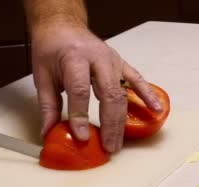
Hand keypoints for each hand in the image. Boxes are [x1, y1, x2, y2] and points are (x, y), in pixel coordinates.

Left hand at [30, 24, 162, 152]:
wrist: (63, 26)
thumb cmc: (51, 50)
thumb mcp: (42, 75)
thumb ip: (48, 106)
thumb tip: (49, 134)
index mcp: (74, 58)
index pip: (80, 90)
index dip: (81, 115)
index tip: (82, 137)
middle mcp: (98, 59)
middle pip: (108, 94)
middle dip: (110, 124)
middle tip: (108, 147)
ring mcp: (113, 61)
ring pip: (122, 93)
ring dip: (122, 121)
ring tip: (118, 143)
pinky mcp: (122, 64)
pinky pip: (137, 80)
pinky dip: (147, 95)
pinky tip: (157, 109)